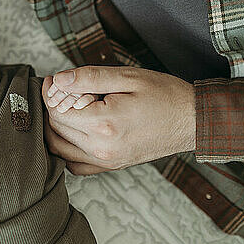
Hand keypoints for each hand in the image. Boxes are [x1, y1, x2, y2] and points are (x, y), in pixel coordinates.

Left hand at [42, 66, 195, 174]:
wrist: (193, 121)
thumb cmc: (165, 96)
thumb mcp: (127, 77)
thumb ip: (89, 78)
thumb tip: (59, 80)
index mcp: (104, 124)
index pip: (57, 111)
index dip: (50, 93)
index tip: (54, 80)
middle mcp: (102, 148)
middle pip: (55, 129)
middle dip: (52, 107)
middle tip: (60, 89)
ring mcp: (106, 161)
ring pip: (59, 148)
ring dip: (55, 127)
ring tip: (65, 107)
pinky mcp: (111, 166)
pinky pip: (74, 164)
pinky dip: (65, 148)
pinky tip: (72, 131)